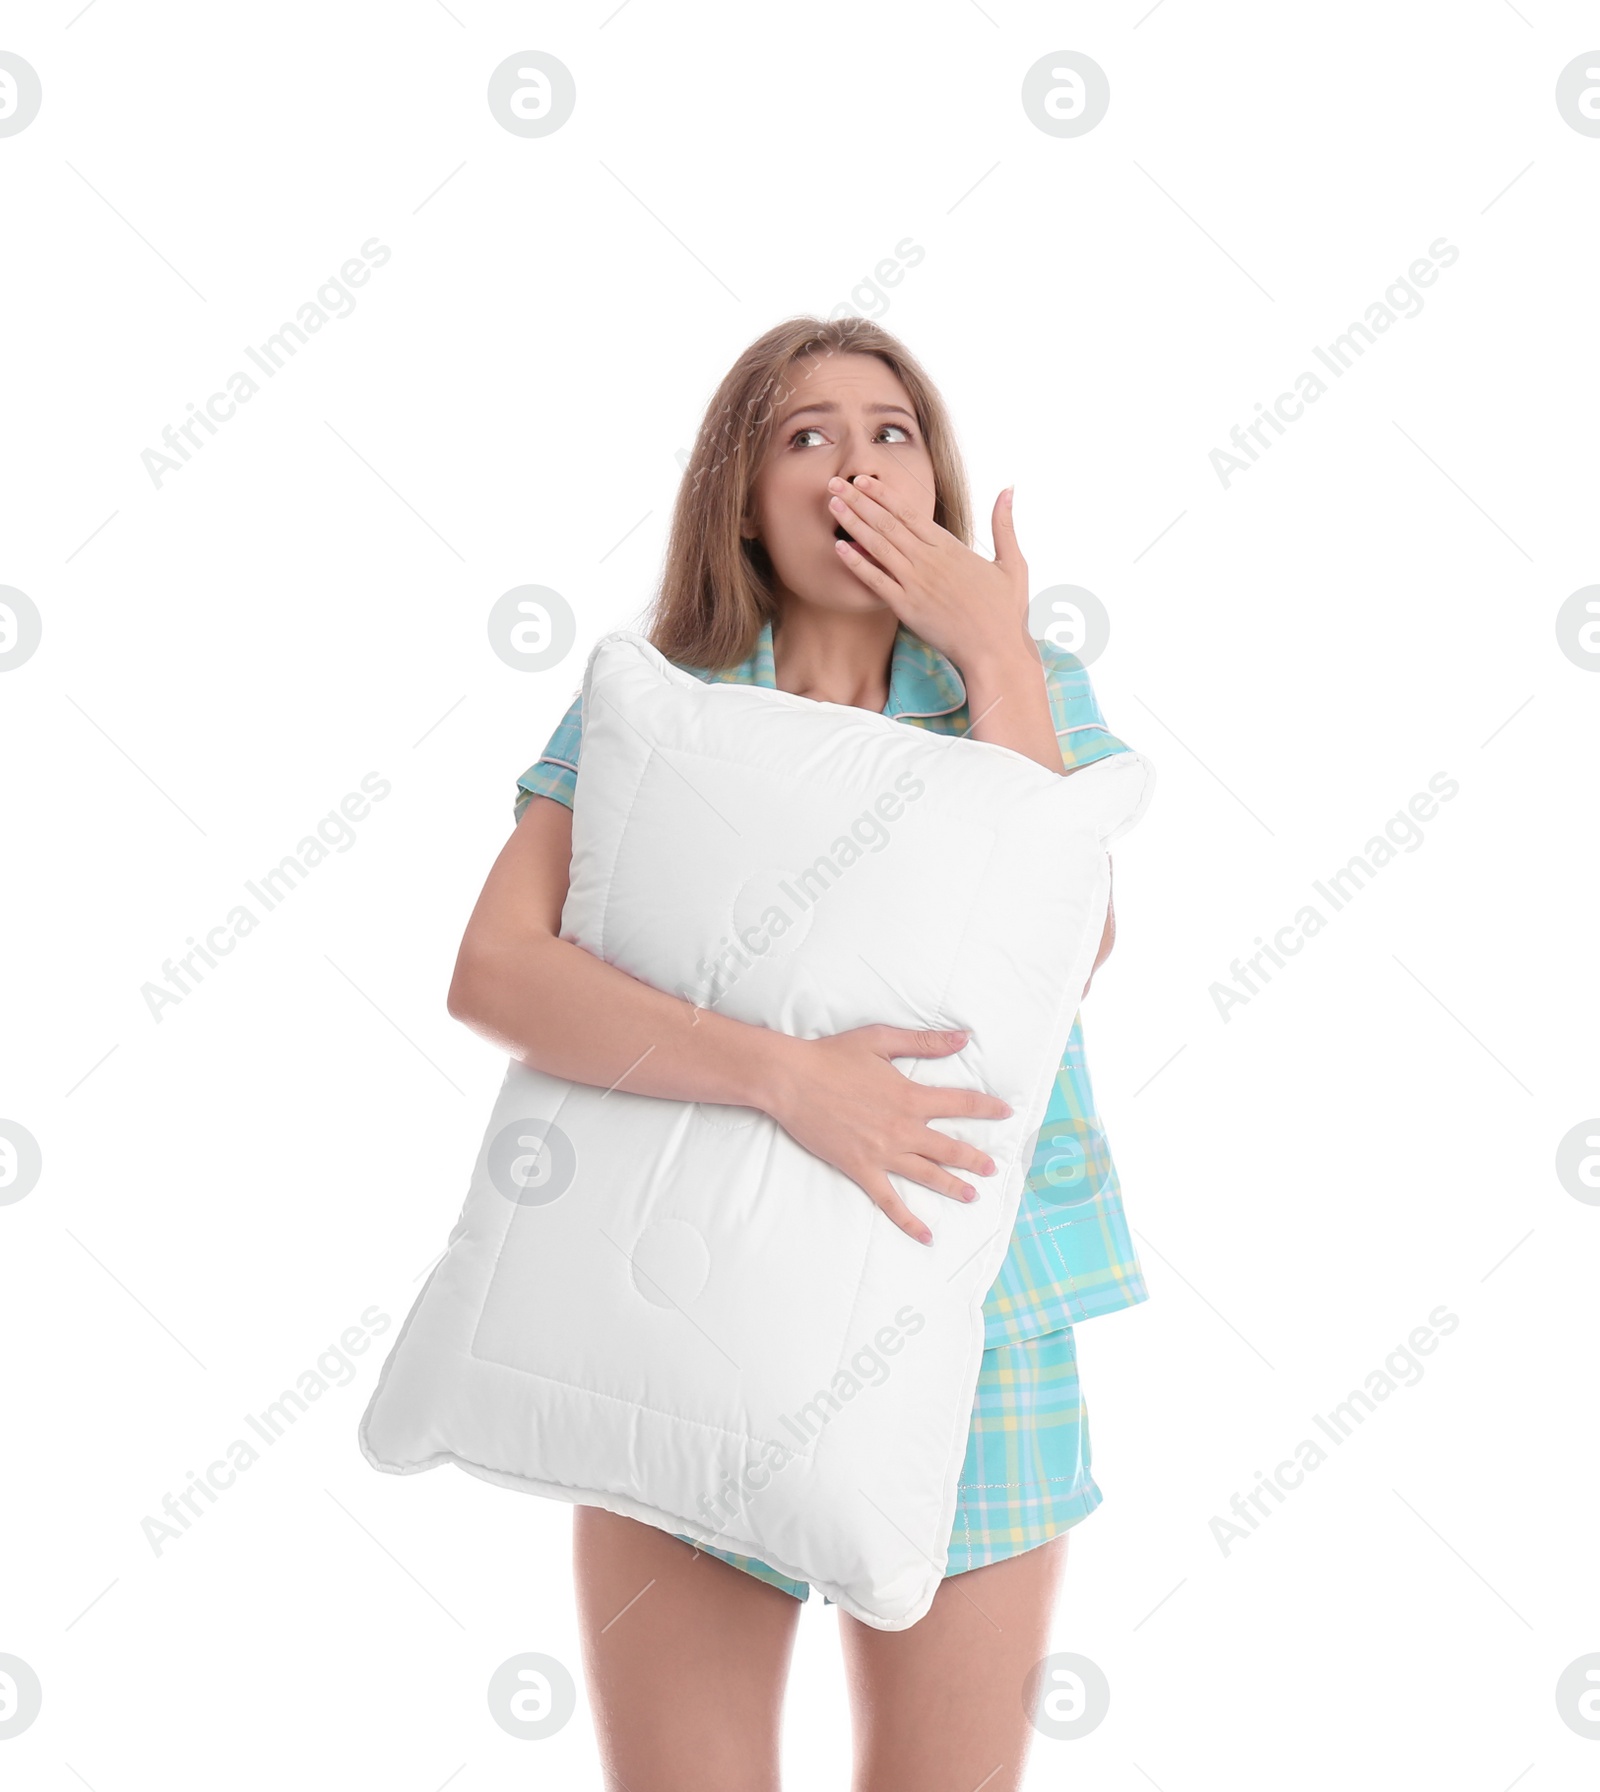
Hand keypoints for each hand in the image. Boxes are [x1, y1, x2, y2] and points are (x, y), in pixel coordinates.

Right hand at [760, 1025, 1012, 1244]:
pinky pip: (890, 1200)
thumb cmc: (832, 1056)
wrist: (791, 1080)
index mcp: (911, 1096)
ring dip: (953, 1187)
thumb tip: (963, 1037)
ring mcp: (882, 1152)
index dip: (987, 1108)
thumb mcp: (881, 1040)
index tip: (1005, 1113)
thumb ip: (925, 1042)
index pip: (961, 1104)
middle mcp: (902, 1128)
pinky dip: (909, 1220)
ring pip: (928, 1175)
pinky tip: (926, 1236)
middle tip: (992, 1168)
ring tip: (972, 1196)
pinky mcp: (861, 1169)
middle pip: (950, 1148)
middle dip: (975, 1159)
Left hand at [828, 473, 1029, 670]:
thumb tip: (1008, 489)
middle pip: (887, 523)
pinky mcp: (906, 608)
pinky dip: (856, 563)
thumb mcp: (1013, 563)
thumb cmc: (1005, 612)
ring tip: (832, 505)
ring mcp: (916, 583)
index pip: (910, 512)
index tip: (863, 479)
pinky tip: (839, 548)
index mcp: (951, 547)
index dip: (883, 494)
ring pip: (878, 546)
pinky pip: (876, 581)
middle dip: (859, 500)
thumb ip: (1005, 525)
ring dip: (853, 523)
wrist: (995, 651)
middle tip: (834, 483)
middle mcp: (929, 560)